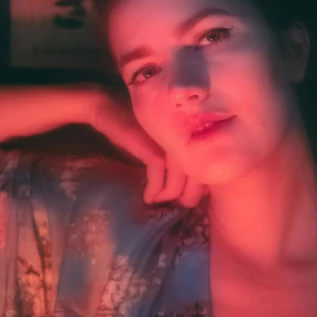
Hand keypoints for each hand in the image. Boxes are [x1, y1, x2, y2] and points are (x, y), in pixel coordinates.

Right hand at [89, 90, 207, 207]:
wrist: (110, 110)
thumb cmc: (138, 130)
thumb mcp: (162, 145)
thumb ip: (176, 160)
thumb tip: (189, 186)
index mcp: (192, 134)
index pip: (207, 163)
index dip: (202, 185)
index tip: (193, 197)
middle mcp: (184, 135)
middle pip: (197, 172)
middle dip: (190, 195)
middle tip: (180, 206)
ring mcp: (169, 139)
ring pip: (180, 177)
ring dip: (171, 194)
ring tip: (162, 203)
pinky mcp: (151, 144)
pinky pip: (158, 172)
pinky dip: (154, 189)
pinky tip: (149, 197)